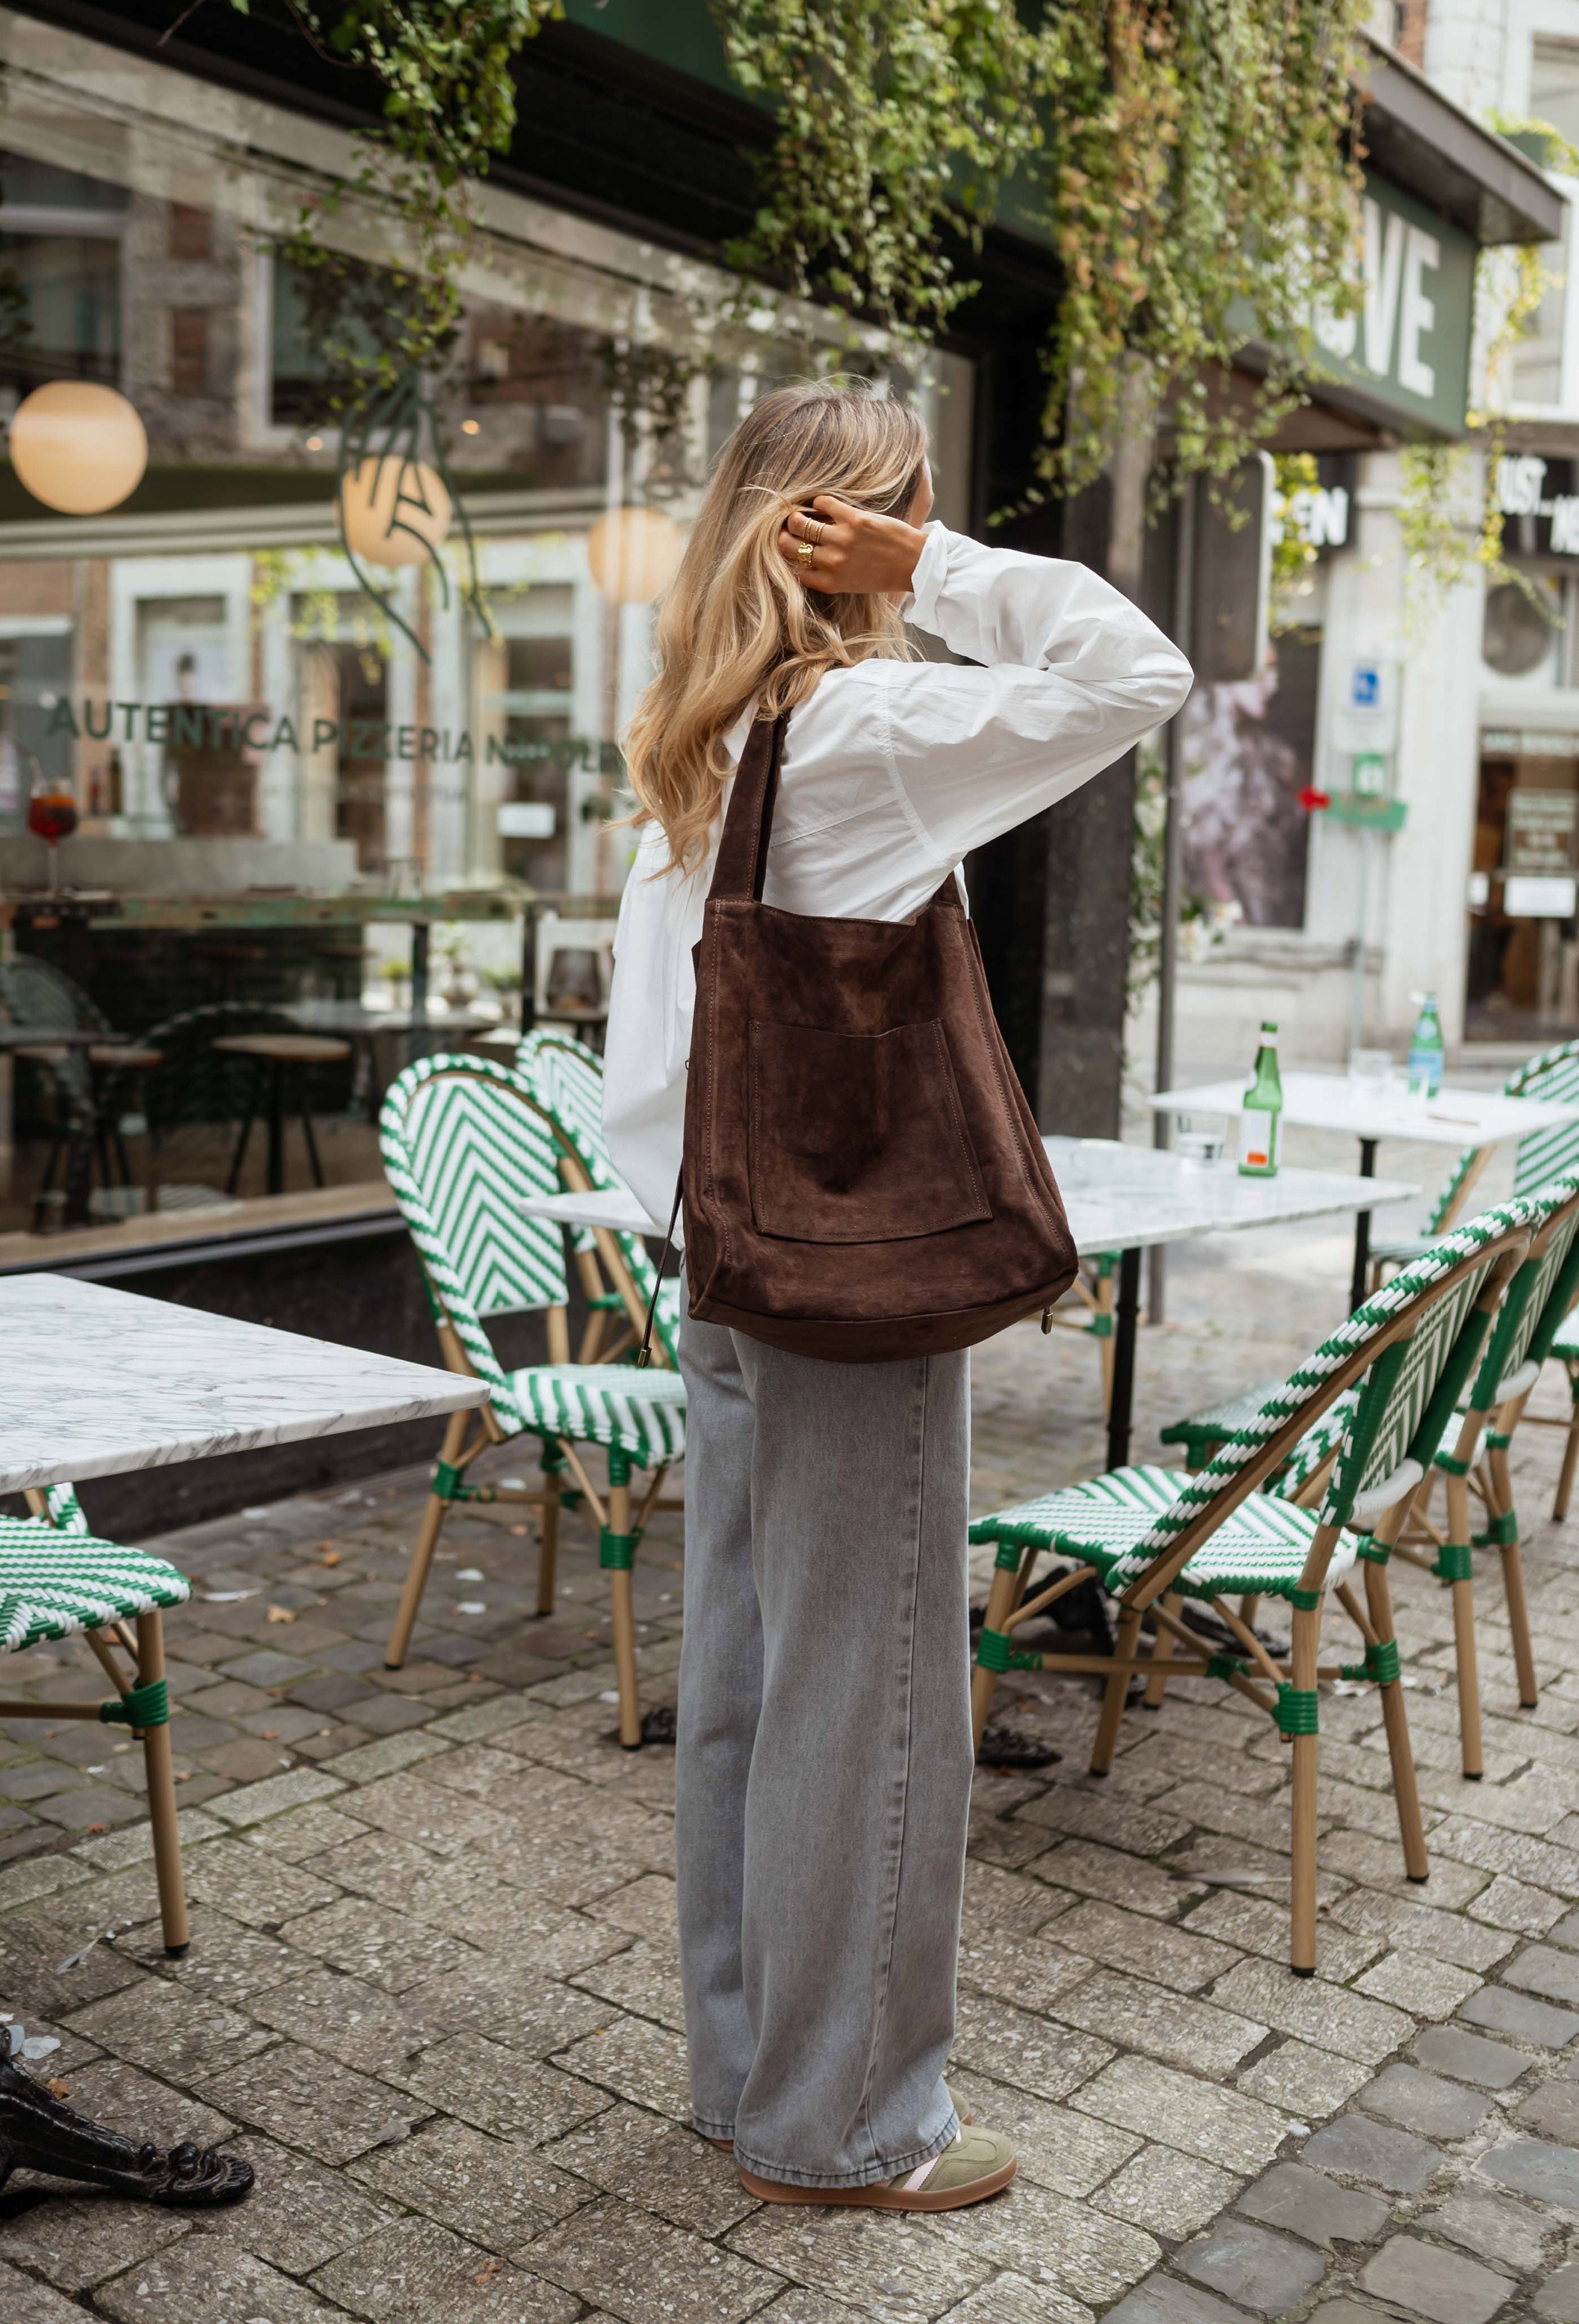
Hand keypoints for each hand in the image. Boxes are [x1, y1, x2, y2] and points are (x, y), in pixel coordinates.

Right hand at [777, 495, 925, 596]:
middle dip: (785, 535)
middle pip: (790, 545)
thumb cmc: (883, 575)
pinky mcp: (854, 519)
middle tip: (789, 528)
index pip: (794, 568)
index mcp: (830, 582)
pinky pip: (823, 504)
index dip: (788, 556)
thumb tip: (807, 556)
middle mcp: (831, 562)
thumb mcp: (851, 584)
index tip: (791, 548)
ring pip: (801, 522)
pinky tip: (823, 505)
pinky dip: (819, 502)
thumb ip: (829, 574)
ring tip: (801, 514)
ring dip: (797, 516)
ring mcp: (842, 540)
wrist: (914, 565)